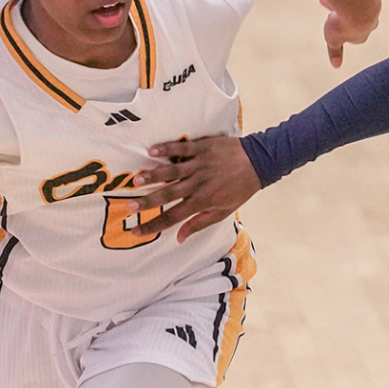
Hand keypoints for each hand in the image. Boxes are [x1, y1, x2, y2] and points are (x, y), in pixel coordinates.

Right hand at [133, 136, 260, 241]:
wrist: (259, 162)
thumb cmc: (240, 189)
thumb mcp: (223, 211)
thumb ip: (199, 224)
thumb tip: (179, 238)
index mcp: (202, 201)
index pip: (173, 217)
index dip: (153, 226)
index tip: (136, 232)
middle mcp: (198, 184)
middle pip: (168, 195)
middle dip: (147, 202)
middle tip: (129, 207)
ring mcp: (199, 165)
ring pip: (172, 171)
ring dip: (153, 176)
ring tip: (135, 180)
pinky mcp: (202, 148)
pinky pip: (181, 149)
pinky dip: (166, 149)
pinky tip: (152, 151)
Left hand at [322, 0, 378, 66]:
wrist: (354, 6)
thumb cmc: (342, 24)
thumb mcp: (333, 39)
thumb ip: (335, 51)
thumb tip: (336, 66)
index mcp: (364, 33)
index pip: (353, 31)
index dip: (340, 25)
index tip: (330, 19)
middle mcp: (372, 17)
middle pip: (355, 12)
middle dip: (340, 9)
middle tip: (323, 3)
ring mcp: (373, 2)